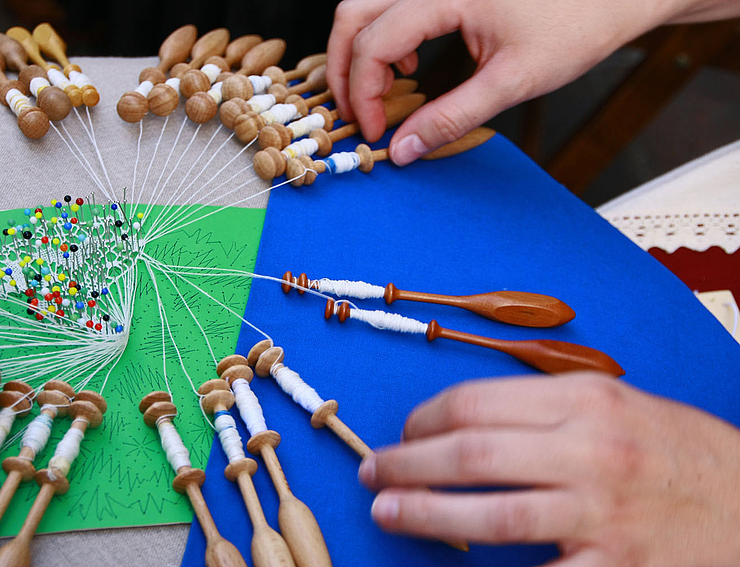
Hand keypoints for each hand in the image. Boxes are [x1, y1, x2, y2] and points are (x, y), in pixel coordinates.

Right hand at [327, 0, 683, 165]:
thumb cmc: (578, 25)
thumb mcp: (513, 81)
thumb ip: (451, 118)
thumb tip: (403, 151)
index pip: (375, 42)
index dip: (363, 93)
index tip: (376, 132)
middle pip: (353, 15)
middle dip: (344, 69)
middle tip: (358, 114)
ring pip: (366, 6)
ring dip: (361, 51)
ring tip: (384, 92)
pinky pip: (391, 4)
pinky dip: (384, 37)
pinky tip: (411, 63)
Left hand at [358, 373, 739, 564]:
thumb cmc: (677, 451)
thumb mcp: (616, 403)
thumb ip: (544, 405)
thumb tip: (463, 418)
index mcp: (585, 399)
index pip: (475, 402)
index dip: (423, 419)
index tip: (403, 432)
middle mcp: (591, 449)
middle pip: (470, 452)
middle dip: (407, 463)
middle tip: (374, 472)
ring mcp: (603, 511)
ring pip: (491, 512)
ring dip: (425, 512)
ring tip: (387, 511)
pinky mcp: (615, 565)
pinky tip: (450, 564)